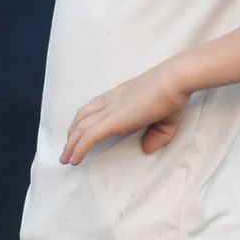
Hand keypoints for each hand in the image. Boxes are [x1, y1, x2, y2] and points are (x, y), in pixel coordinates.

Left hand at [61, 62, 190, 163]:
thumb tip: (147, 148)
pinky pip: (89, 136)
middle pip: (82, 117)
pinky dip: (79, 148)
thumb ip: (157, 135)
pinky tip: (74, 159)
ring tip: (65, 159)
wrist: (174, 80)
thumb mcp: (166, 119)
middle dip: (73, 133)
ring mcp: (110, 110)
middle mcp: (110, 101)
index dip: (84, 120)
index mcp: (120, 96)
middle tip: (67, 148)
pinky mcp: (114, 120)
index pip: (94, 107)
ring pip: (81, 128)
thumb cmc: (173, 95)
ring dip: (71, 144)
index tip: (78, 133)